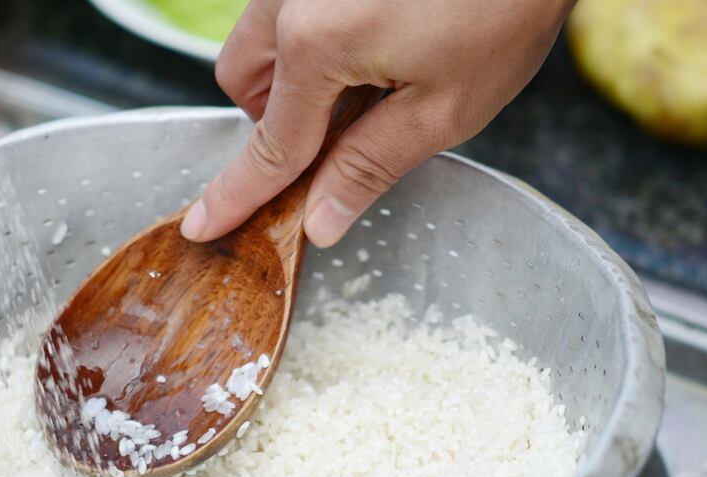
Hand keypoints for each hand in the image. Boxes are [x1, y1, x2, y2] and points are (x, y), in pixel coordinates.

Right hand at [179, 0, 574, 247]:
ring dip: (293, 75)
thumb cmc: (503, 4)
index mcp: (314, 44)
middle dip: (275, 118)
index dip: (237, 195)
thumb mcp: (443, 109)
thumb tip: (320, 219)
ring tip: (372, 77)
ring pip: (261, 38)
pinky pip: (289, 8)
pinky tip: (380, 38)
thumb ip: (368, 166)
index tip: (204, 225)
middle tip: (337, 135)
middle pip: (244, 81)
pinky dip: (316, 37)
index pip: (269, 145)